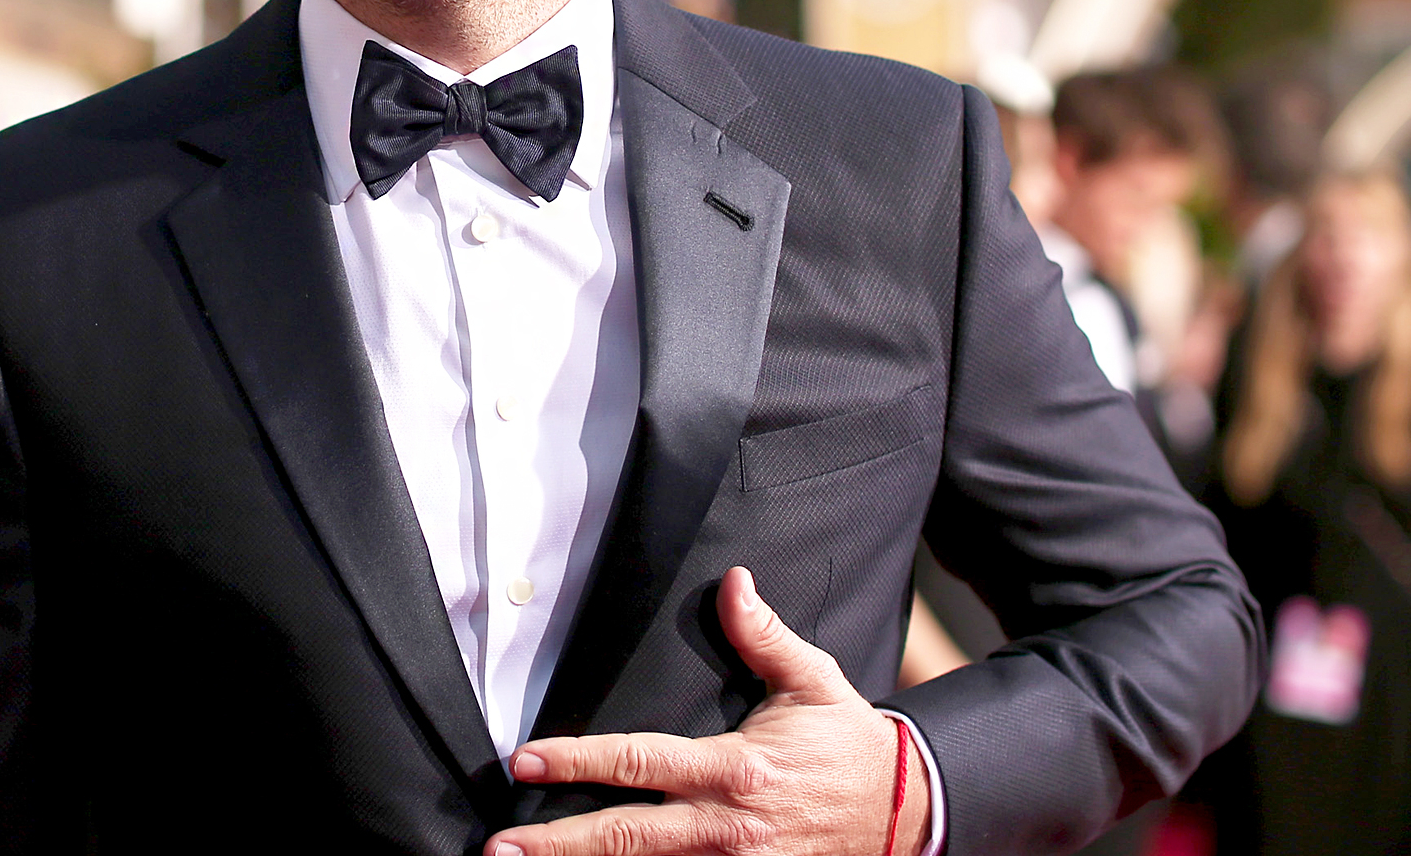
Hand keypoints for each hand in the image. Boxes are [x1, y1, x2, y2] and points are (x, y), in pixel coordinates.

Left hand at [490, 567, 929, 855]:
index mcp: (734, 766)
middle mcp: (727, 824)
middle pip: (628, 836)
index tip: (526, 760)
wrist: (908, 810)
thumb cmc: (848, 742)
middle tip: (502, 848)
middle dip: (561, 843)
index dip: (577, 759)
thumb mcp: (811, 679)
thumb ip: (762, 635)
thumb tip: (733, 582)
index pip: (639, 761)